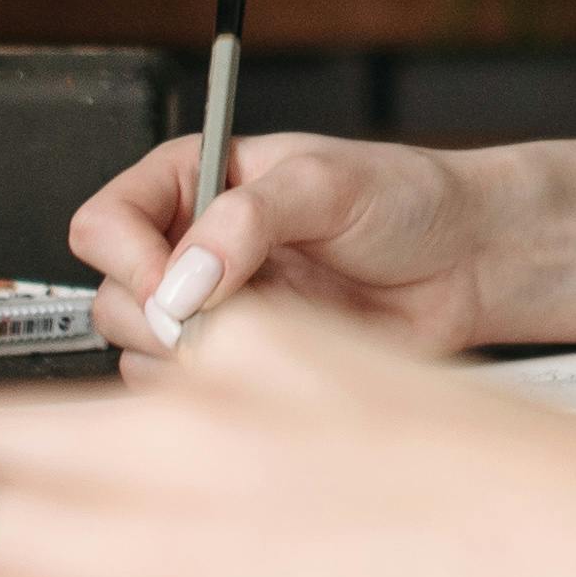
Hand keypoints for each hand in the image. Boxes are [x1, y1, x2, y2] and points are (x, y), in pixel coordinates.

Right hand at [66, 130, 575, 360]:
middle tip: (222, 316)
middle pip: (112, 298)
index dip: (124, 255)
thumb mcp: (330, 182)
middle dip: (158, 316)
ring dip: (196, 355)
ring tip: (273, 324)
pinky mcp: (244, 363)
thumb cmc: (409, 200)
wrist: (468, 262)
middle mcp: (192, 248)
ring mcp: (215, 311)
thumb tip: (186, 274)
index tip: (166, 282)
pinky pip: (195, 395)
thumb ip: (249, 219)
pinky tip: (283, 356)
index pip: (107, 219)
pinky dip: (226, 387)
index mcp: (195, 182)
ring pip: (144, 356)